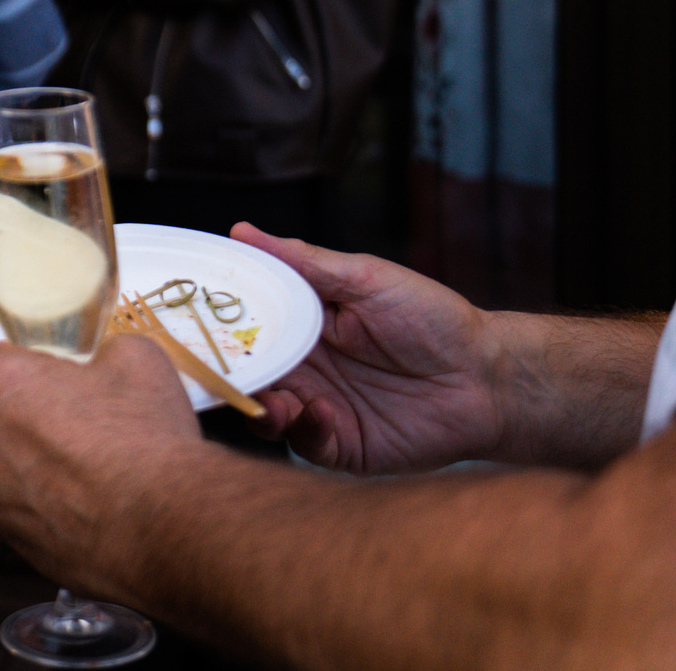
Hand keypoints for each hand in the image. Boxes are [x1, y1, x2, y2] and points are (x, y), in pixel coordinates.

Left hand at [0, 335, 200, 599]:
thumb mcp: (136, 357)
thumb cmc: (146, 435)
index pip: (5, 360)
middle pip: (3, 416)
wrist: (167, 528)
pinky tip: (94, 512)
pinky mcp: (12, 541)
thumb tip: (102, 365)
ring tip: (96, 475)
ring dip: (41, 467)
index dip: (42, 368)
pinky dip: (52, 510)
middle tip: (88, 427)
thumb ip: (101, 352)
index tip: (72, 382)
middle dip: (36, 418)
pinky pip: (28, 512)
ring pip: (11, 468)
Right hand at [231, 224, 506, 473]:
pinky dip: (301, 429)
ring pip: (265, 410)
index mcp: (301, 324)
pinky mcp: (340, 445)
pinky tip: (315, 412)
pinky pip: (305, 442)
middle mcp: (302, 367)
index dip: (215, 323)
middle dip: (226, 371)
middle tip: (215, 367)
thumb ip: (304, 262)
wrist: (489, 377)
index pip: (244, 324)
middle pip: (246, 371)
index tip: (187, 317)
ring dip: (258, 405)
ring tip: (269, 399)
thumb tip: (242, 230)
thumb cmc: (433, 318)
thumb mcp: (365, 277)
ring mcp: (318, 407)